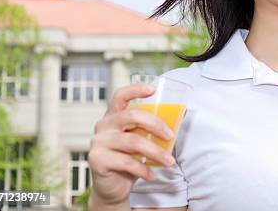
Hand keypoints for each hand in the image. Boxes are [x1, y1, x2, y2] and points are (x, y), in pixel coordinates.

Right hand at [88, 83, 175, 206]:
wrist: (113, 187)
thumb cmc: (130, 158)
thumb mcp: (142, 140)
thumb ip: (152, 128)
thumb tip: (181, 114)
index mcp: (114, 115)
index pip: (120, 96)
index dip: (135, 90)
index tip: (153, 89)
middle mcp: (104, 125)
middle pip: (132, 116)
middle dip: (156, 125)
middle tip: (171, 137)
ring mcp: (98, 141)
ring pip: (133, 142)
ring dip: (156, 152)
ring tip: (169, 162)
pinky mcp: (97, 159)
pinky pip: (126, 162)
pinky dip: (143, 169)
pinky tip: (152, 175)